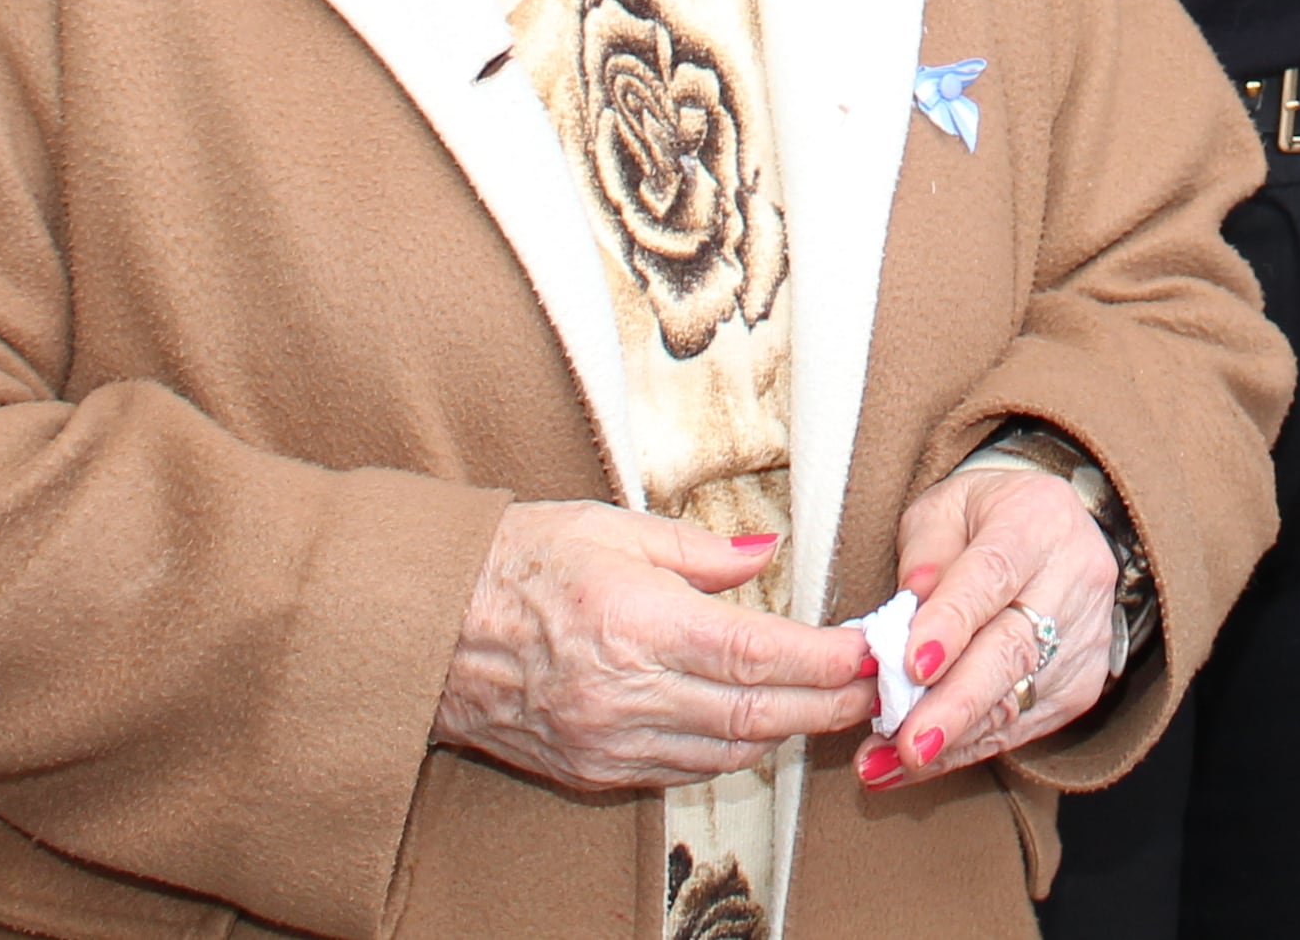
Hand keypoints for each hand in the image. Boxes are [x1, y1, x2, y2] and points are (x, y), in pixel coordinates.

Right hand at [433, 501, 876, 795]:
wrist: (427, 627)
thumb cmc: (518, 562)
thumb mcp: (613, 528)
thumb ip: (701, 550)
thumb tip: (769, 554)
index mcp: (636, 622)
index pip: (757, 654)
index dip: (823, 658)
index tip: (866, 650)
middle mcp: (626, 693)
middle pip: (755, 716)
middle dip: (825, 705)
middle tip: (872, 688)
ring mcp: (606, 741)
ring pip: (725, 754)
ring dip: (785, 733)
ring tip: (827, 705)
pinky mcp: (589, 771)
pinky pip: (680, 772)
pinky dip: (728, 753)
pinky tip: (756, 728)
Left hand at [866, 462, 1121, 788]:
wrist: (1055, 535)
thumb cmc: (985, 521)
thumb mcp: (946, 508)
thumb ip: (926, 550)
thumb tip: (911, 602)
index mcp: (1039, 522)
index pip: (993, 575)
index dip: (952, 623)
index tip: (912, 665)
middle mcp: (1075, 581)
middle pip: (1013, 650)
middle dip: (955, 703)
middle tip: (906, 741)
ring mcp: (1085, 640)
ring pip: (1015, 701)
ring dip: (948, 740)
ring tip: (885, 763)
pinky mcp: (1080, 688)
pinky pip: (1018, 729)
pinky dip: (961, 751)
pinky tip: (911, 767)